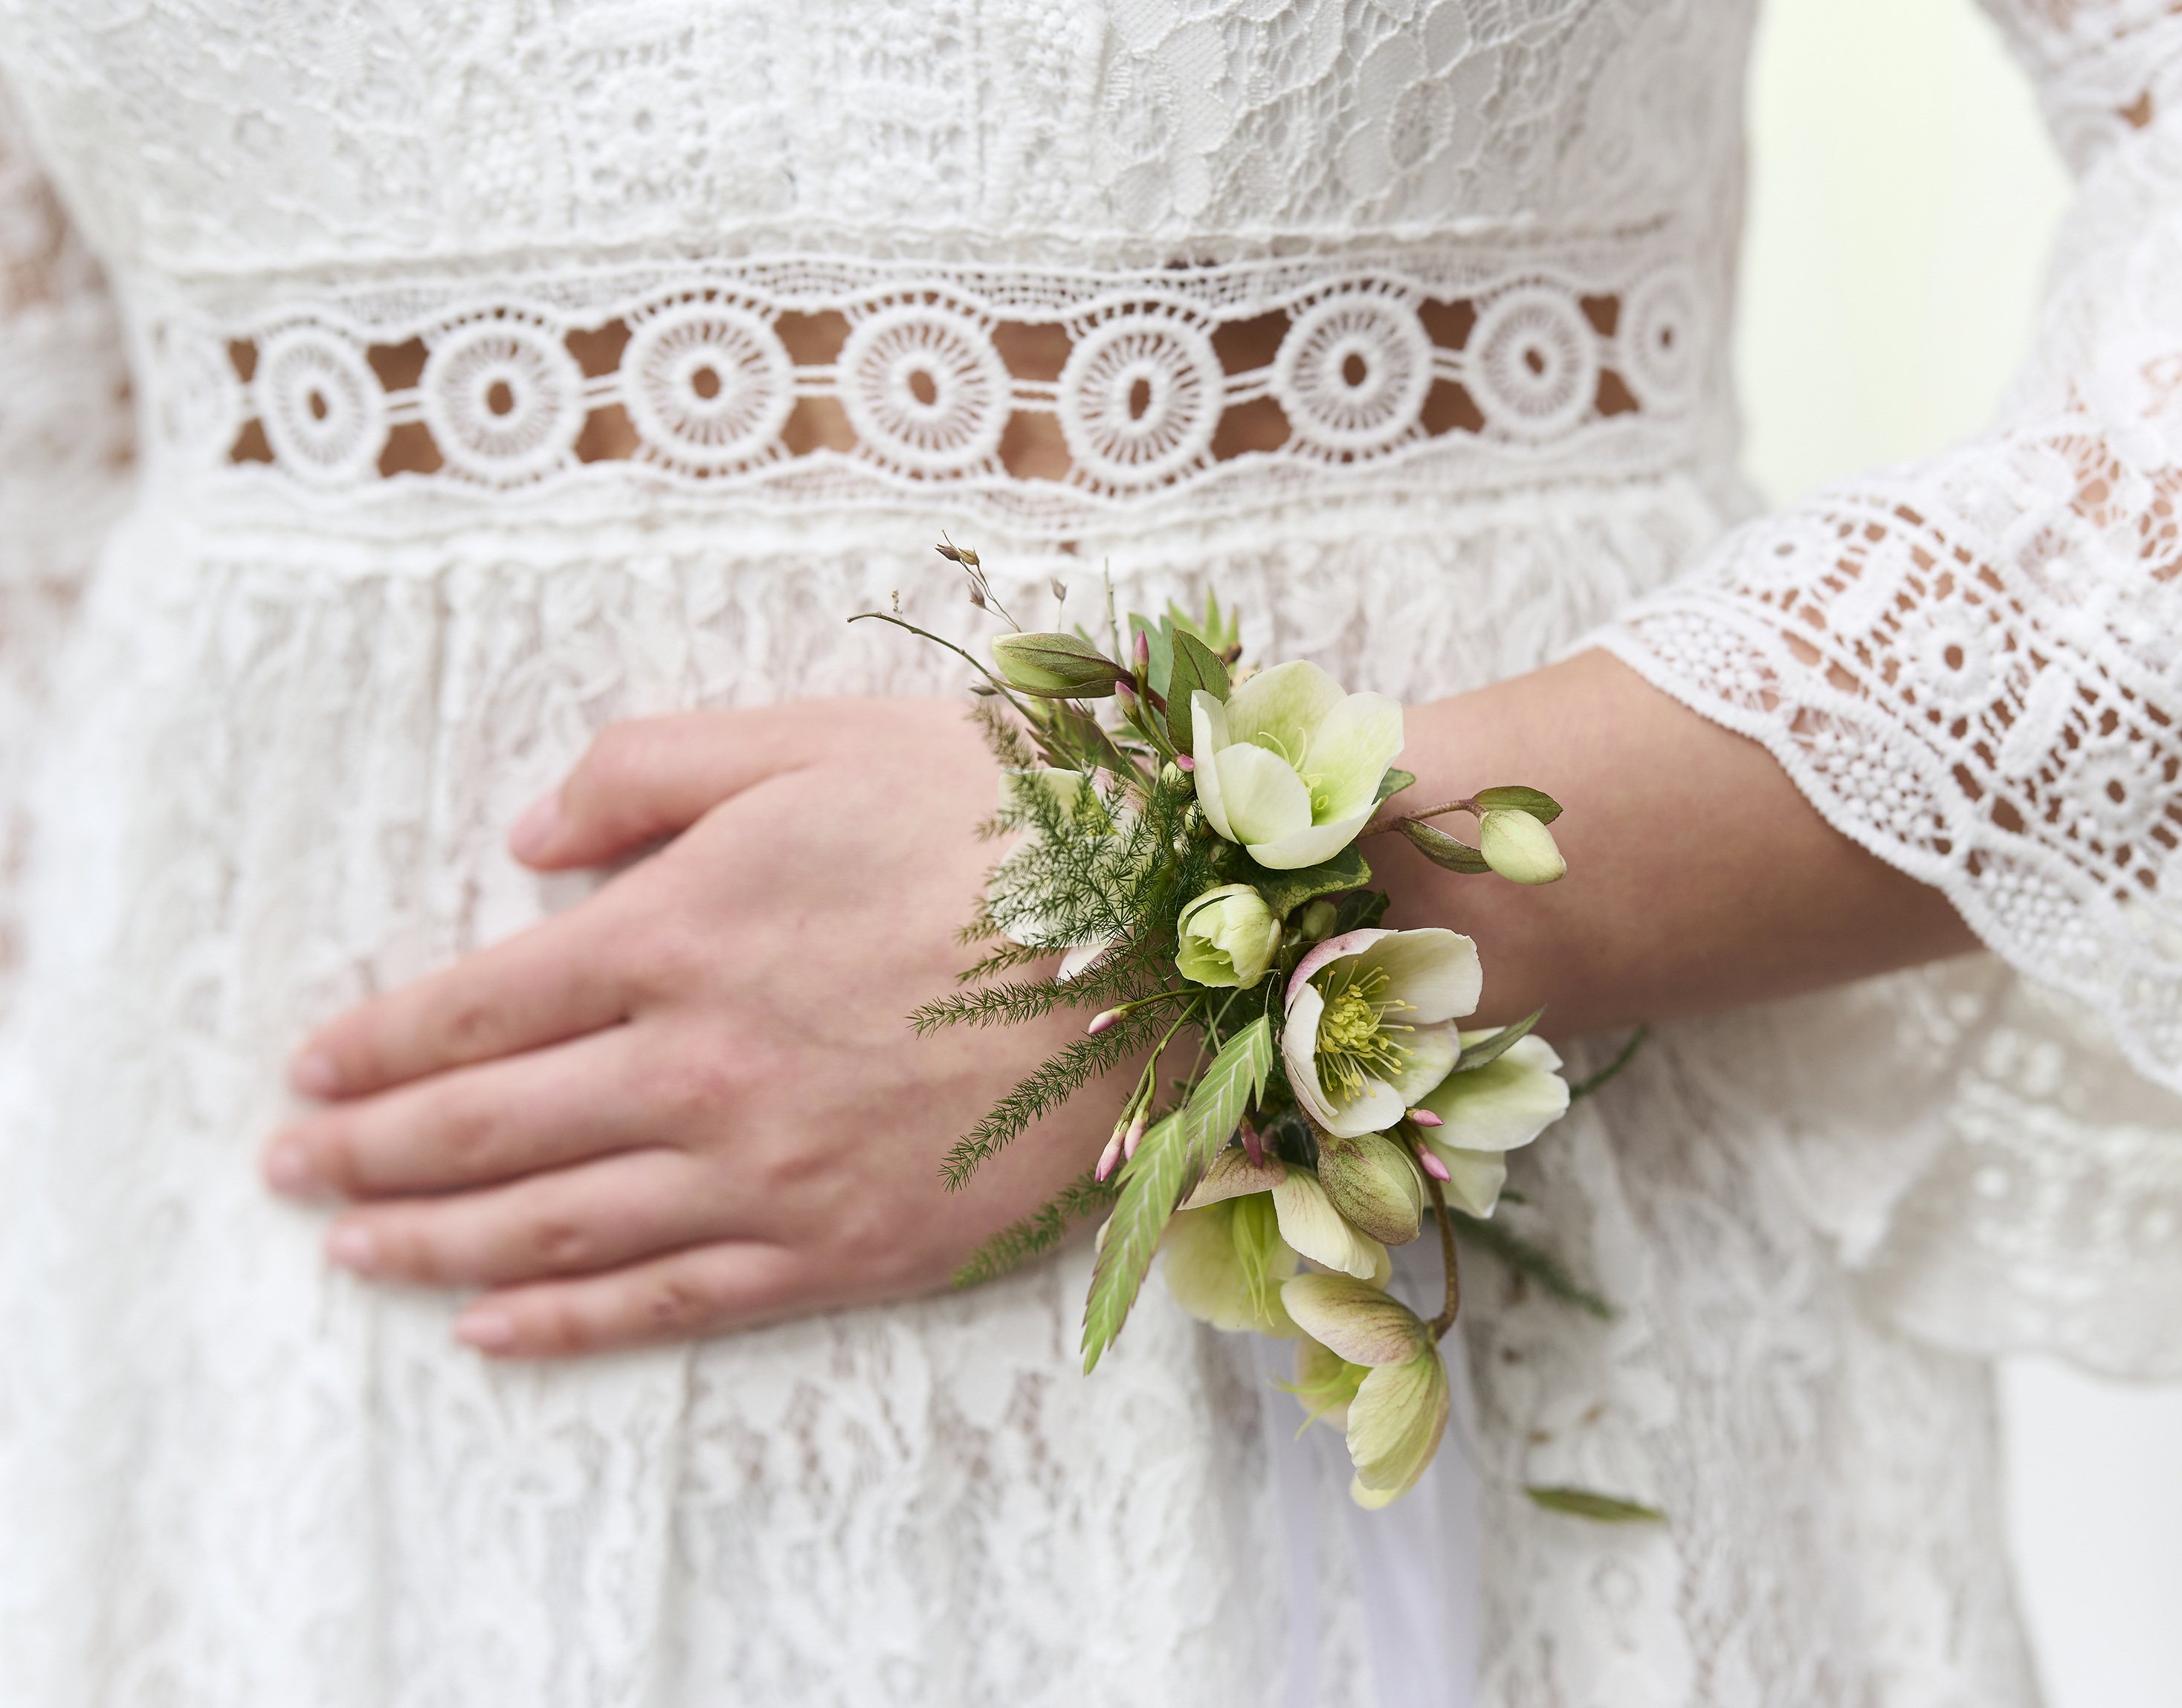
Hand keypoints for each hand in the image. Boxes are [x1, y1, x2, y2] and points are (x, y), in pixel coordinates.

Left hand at [263, 699, 1114, 1357]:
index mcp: (681, 930)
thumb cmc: (1005, 817)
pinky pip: (673, 1300)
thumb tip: (526, 841)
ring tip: (353, 1250)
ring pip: (556, 1226)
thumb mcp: (815, 735)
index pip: (474, 1008)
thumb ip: (649, 770)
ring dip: (433, 1244)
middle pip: (486, 1130)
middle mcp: (701, 1066)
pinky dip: (566, 1323)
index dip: (374, 1047)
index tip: (309, 1073)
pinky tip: (490, 1330)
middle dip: (369, 1154)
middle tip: (290, 1172)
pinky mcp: (845, 1246)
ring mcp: (770, 1171)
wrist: (1174, 940)